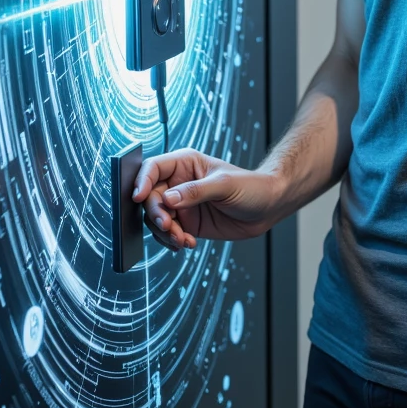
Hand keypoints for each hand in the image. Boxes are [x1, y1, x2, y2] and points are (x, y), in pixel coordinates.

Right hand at [132, 149, 282, 252]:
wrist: (268, 207)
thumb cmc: (251, 187)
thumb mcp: (224, 185)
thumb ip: (195, 192)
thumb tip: (168, 199)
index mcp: (185, 164)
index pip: (153, 168)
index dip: (142, 181)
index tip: (138, 197)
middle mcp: (178, 183)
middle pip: (150, 198)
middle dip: (156, 215)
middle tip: (169, 226)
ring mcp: (181, 204)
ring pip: (156, 219)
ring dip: (164, 232)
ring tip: (182, 240)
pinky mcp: (186, 223)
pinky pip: (167, 233)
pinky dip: (172, 241)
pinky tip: (187, 244)